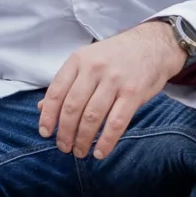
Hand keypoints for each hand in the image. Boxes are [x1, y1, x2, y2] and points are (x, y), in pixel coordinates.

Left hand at [38, 20, 183, 158]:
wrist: (153, 44)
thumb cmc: (115, 56)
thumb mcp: (86, 60)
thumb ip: (66, 83)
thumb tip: (42, 107)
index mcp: (78, 60)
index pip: (56, 92)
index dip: (48, 116)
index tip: (45, 133)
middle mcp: (94, 69)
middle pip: (72, 107)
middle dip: (65, 132)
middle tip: (63, 147)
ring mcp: (114, 81)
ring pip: (92, 116)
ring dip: (83, 139)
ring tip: (79, 152)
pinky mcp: (134, 93)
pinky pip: (116, 122)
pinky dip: (106, 141)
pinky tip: (99, 152)